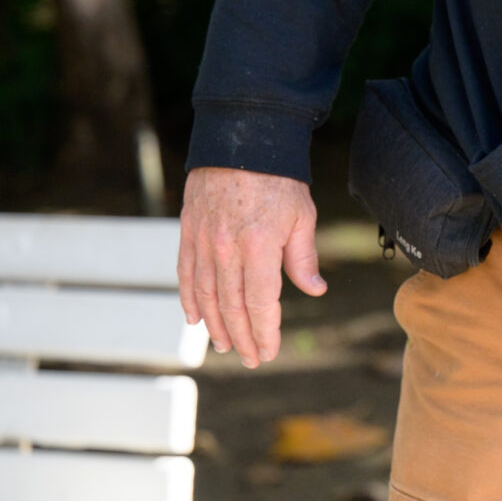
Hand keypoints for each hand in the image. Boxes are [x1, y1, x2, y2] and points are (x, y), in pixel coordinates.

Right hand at [176, 166, 325, 367]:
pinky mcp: (188, 233)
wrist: (243, 141)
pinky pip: (186, 275)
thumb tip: (315, 290)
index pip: (261, 303)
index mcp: (259, 247)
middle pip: (232, 307)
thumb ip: (304, 258)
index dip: (265, 332)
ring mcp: (203, 243)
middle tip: (252, 359)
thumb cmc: (279, 180)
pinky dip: (189, 300)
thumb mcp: (302, 217)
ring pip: (205, 296)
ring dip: (215, 326)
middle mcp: (226, 250)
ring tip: (226, 345)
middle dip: (243, 338)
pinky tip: (195, 319)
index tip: (270, 352)